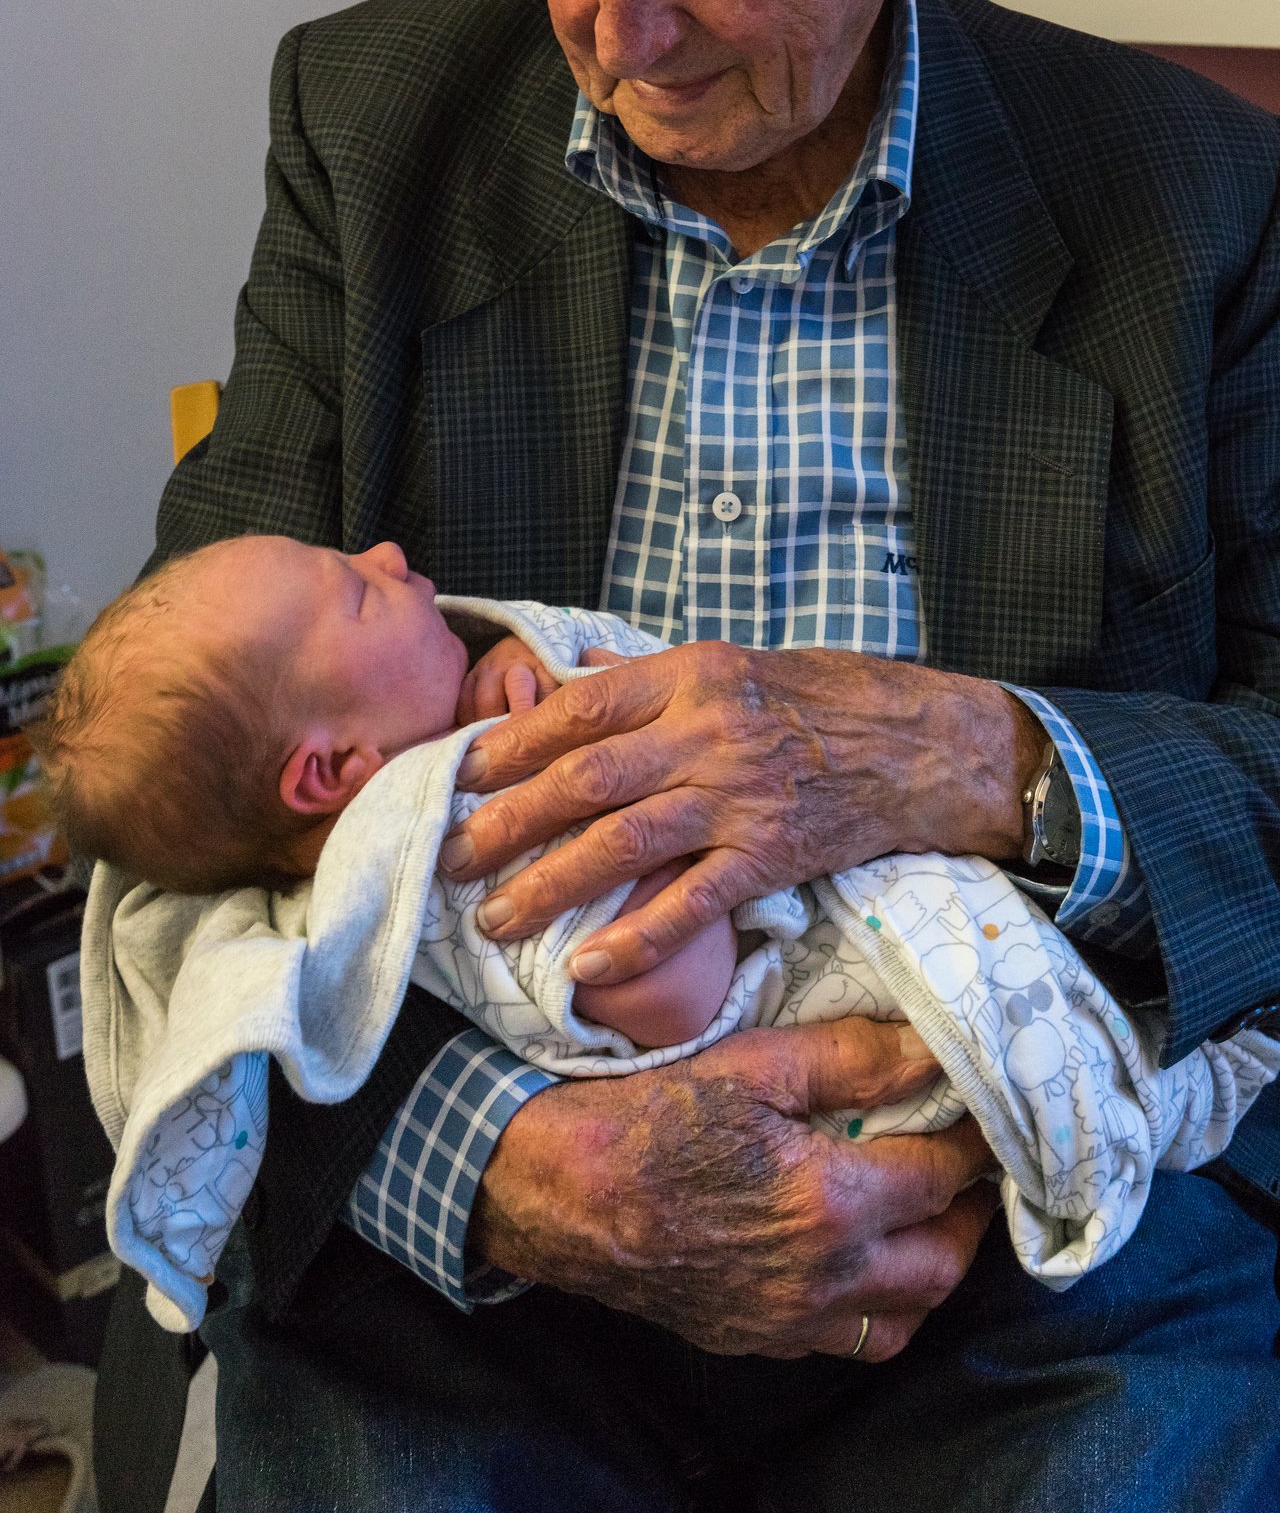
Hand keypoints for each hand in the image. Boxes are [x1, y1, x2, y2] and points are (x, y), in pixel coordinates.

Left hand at [442, 642, 1042, 983]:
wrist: (923, 745)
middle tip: (450, 857)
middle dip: (506, 822)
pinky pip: (690, 904)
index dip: (512, 746)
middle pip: (584, 780)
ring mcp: (739, 797)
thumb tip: (570, 668)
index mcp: (691, 675)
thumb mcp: (734, 663)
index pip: (579, 709)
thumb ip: (648, 674)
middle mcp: (707, 731)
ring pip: (621, 844)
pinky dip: (636, 940)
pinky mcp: (771, 856)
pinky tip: (587, 968)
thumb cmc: (824, 698)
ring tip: (495, 920)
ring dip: (548, 885)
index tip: (461, 775)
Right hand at [472, 1016, 998, 1359]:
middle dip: (970, 1217)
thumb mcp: (749, 1065)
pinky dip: (873, 1306)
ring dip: (929, 1271)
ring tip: (925, 1219)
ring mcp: (786, 1320)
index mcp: (828, 1204)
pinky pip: (843, 1340)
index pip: (941, 1177)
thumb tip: (927, 1049)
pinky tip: (857, 1258)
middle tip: (970, 1168)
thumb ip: (850, 1061)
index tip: (990, 1113)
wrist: (553, 1191)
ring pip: (900, 1319)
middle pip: (941, 1264)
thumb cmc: (646, 1116)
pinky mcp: (752, 1337)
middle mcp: (820, 1278)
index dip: (975, 1141)